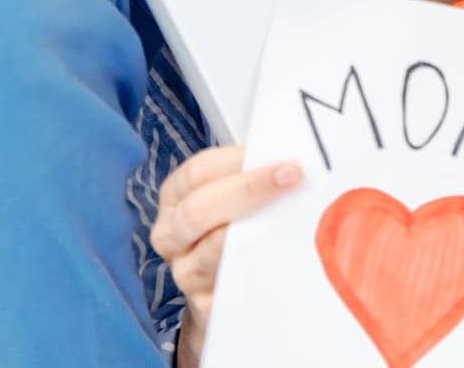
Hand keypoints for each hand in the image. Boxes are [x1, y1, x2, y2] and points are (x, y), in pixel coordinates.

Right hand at [149, 146, 302, 366]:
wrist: (228, 289)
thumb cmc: (234, 228)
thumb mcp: (233, 197)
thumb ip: (251, 176)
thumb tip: (286, 158)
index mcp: (176, 196)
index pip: (197, 172)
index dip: (237, 161)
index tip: (280, 157)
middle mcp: (170, 235)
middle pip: (198, 210)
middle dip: (248, 190)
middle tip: (292, 177)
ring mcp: (185, 273)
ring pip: (212, 250)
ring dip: (255, 230)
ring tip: (293, 214)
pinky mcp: (205, 306)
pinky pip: (231, 286)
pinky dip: (258, 268)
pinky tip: (283, 255)